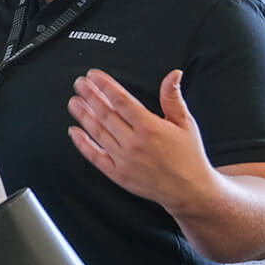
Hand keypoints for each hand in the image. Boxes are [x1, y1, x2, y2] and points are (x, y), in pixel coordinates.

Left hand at [66, 69, 215, 211]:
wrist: (190, 190)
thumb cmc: (189, 155)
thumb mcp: (185, 123)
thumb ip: (173, 98)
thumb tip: (173, 74)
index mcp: (150, 128)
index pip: (121, 101)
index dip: (105, 86)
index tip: (93, 75)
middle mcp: (134, 143)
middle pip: (105, 114)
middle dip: (90, 96)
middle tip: (79, 83)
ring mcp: (124, 160)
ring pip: (98, 132)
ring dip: (83, 115)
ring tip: (74, 102)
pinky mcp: (118, 174)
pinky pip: (95, 156)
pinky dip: (82, 143)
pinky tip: (74, 131)